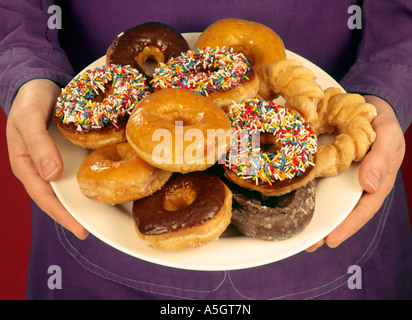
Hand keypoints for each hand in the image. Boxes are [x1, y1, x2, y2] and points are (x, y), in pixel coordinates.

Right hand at [6, 79, 88, 238]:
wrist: (40, 84)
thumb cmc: (30, 100)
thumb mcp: (30, 119)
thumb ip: (38, 145)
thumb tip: (51, 175)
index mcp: (25, 164)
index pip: (43, 196)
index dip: (61, 214)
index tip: (79, 228)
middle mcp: (39, 167)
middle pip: (54, 198)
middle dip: (70, 215)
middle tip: (90, 230)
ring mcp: (51, 161)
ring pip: (64, 187)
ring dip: (78, 202)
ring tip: (97, 215)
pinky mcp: (64, 153)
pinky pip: (73, 172)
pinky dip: (83, 182)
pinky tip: (97, 187)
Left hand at [307, 95, 405, 250]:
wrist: (364, 102)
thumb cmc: (380, 120)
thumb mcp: (388, 136)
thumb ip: (381, 159)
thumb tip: (370, 186)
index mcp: (376, 180)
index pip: (363, 209)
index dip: (348, 226)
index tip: (331, 239)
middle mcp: (355, 182)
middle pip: (341, 209)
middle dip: (325, 228)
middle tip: (307, 244)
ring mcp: (340, 174)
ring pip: (326, 197)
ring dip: (312, 213)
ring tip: (294, 230)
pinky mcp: (326, 163)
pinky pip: (316, 178)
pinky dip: (304, 189)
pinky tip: (290, 196)